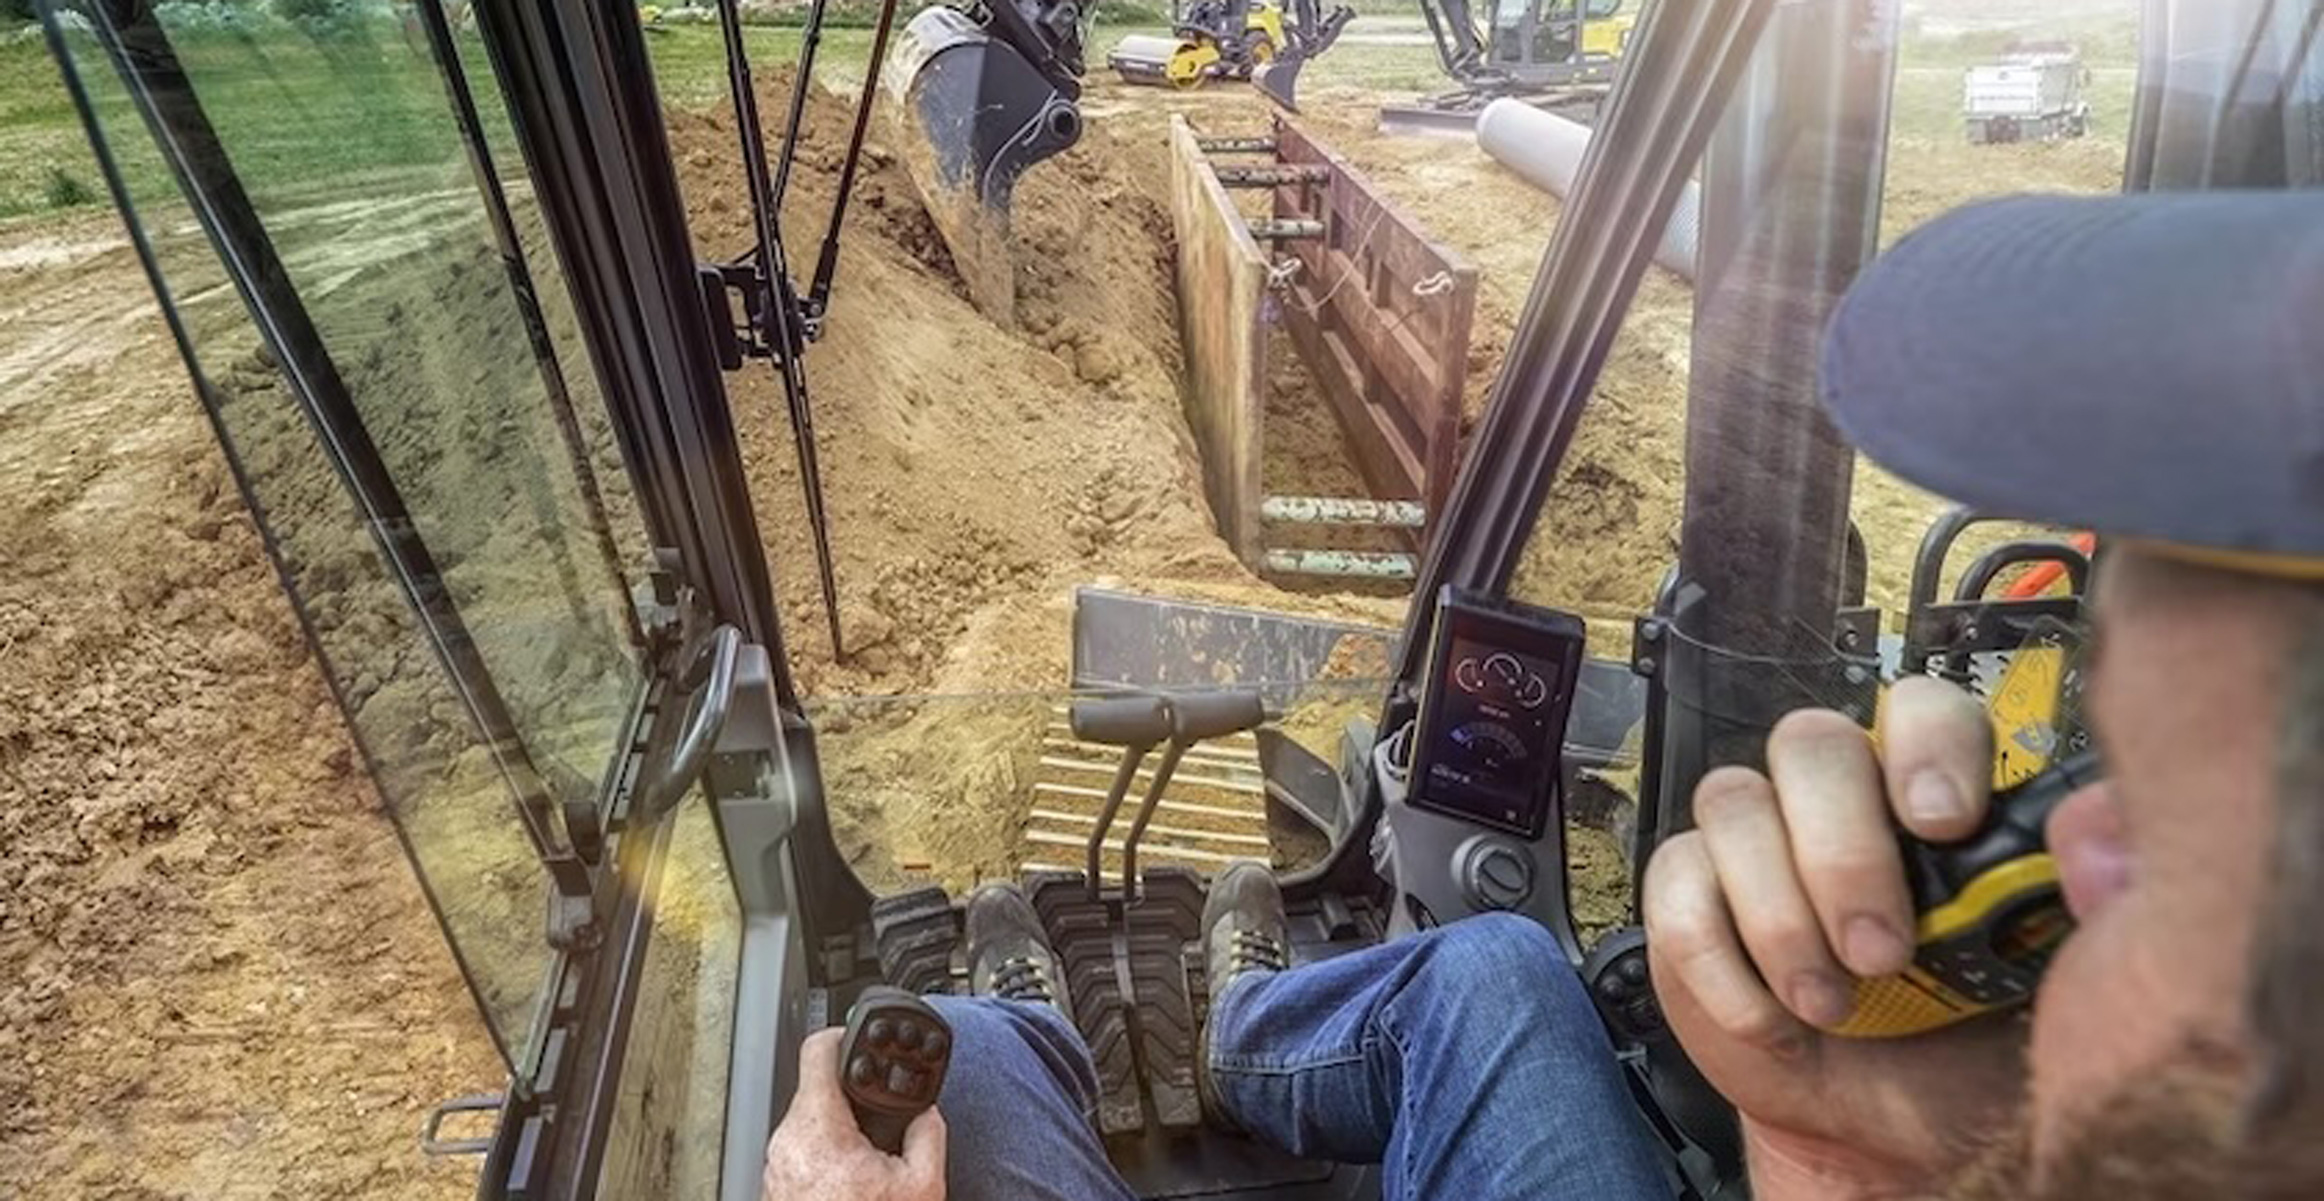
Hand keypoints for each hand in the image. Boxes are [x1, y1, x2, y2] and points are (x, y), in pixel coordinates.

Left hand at [762, 1027, 945, 1200]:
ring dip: (841, 1129)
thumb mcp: (921, 1185)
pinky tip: (851, 1178)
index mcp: (818, 1128)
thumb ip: (928, 1135)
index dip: (845, 1033)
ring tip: (869, 1153)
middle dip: (854, 1097)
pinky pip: (802, 1153)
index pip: (819, 1049)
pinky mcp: (776, 1185)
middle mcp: (787, 1141)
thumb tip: (926, 1115)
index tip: (862, 1034)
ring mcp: (776, 1165)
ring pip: (811, 1123)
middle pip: (820, 1089)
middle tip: (883, 1112)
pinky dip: (827, 1156)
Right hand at [1642, 678, 2027, 1198]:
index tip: (1943, 825)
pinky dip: (1720, 966)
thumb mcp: (2046, 987)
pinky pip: (1674, 885)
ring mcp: (1752, 834)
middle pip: (1811, 742)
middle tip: (1882, 955)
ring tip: (1829, 1007)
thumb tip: (2092, 842)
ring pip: (1733, 800)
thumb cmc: (1967, 1051)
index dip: (1925, 746)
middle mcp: (1837, 795)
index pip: (1922, 708)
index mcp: (1932, 797)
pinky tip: (1772, 1025)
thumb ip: (2068, 906)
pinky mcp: (1685, 889)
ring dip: (1779, 917)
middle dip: (1842, 853)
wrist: (1881, 1130)